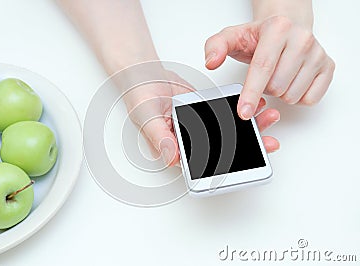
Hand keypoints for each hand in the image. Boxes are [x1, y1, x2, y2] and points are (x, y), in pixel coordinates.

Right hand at [123, 70, 279, 166]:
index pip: (205, 166)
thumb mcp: (147, 120)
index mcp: (178, 150)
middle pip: (225, 151)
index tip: (249, 165)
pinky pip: (228, 114)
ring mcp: (202, 127)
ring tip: (269, 118)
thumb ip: (159, 138)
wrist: (145, 76)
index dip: (229, 169)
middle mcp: (193, 142)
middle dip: (249, 147)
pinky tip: (257, 105)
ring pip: (230, 132)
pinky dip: (243, 109)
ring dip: (251, 127)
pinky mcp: (208, 112)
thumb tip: (171, 157)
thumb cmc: (141, 100)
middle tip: (270, 143)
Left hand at [204, 15, 334, 119]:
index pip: (262, 68)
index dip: (250, 93)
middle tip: (264, 75)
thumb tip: (211, 62)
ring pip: (292, 95)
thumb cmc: (259, 36)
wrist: (286, 27)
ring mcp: (318, 54)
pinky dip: (297, 97)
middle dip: (264, 88)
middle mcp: (302, 39)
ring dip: (280, 93)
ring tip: (277, 76)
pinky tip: (291, 82)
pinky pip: (310, 99)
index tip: (244, 112)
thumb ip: (216, 46)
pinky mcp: (328, 67)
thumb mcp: (232, 36)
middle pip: (276, 86)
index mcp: (278, 29)